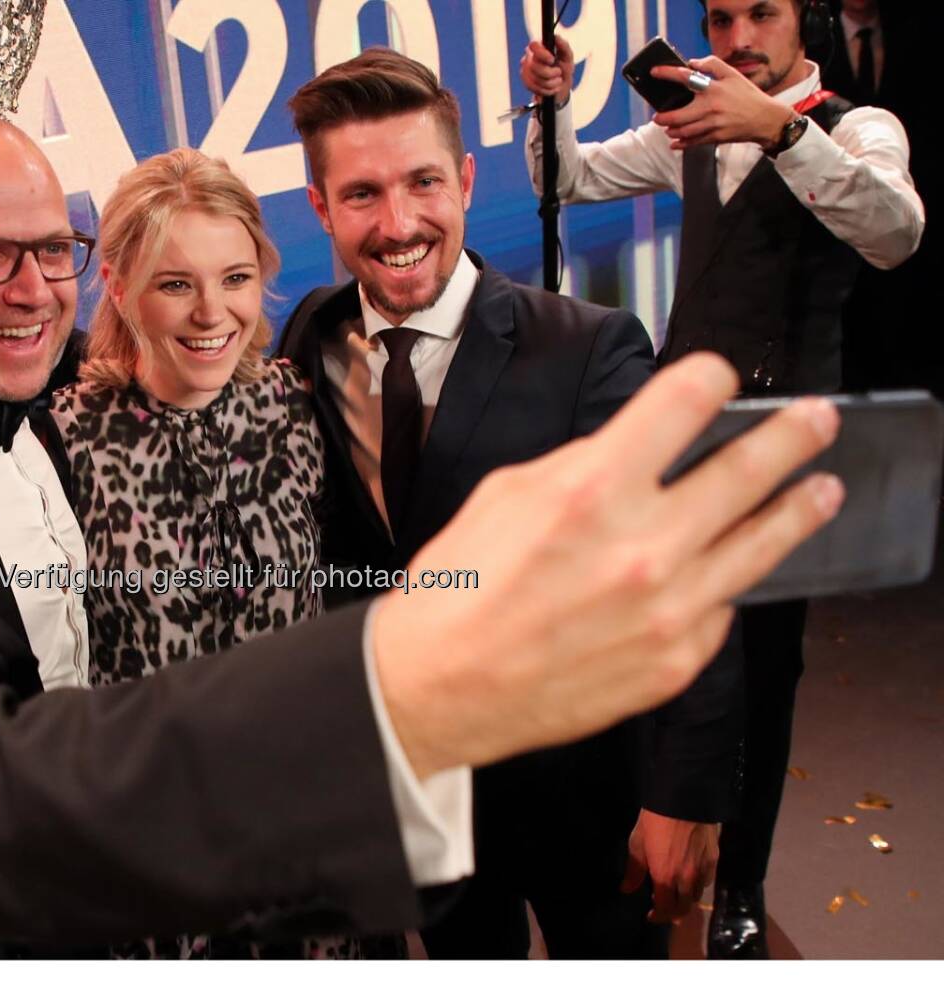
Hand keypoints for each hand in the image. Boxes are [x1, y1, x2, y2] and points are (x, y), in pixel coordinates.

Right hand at [374, 353, 841, 777]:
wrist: (438, 686)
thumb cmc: (459, 590)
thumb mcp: (506, 494)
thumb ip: (583, 466)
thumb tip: (636, 451)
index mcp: (593, 487)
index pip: (685, 402)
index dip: (708, 378)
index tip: (717, 379)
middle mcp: (643, 544)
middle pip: (749, 469)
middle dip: (793, 435)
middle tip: (817, 421)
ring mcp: (669, 609)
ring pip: (762, 544)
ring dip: (799, 508)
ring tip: (824, 490)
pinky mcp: (676, 661)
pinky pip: (723, 610)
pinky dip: (724, 586)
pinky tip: (724, 573)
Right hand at [520, 37, 575, 102]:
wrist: (561, 84)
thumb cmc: (564, 67)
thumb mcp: (568, 57)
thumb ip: (564, 46)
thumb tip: (556, 37)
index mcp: (540, 47)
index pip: (533, 46)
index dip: (541, 54)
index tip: (552, 60)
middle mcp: (530, 57)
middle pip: (534, 66)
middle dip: (550, 73)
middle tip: (558, 72)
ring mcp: (526, 70)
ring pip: (535, 80)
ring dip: (550, 83)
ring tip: (557, 81)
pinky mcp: (526, 82)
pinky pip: (534, 88)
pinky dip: (546, 90)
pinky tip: (551, 87)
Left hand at [621, 809, 719, 922]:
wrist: (683, 799)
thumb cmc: (654, 820)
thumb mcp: (637, 843)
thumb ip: (635, 870)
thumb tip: (627, 889)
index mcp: (665, 877)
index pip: (665, 909)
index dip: (658, 916)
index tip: (650, 915)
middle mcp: (686, 879)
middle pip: (684, 908)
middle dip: (672, 912)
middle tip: (663, 908)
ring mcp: (703, 870)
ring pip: (696, 896)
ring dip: (685, 899)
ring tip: (675, 893)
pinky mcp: (714, 859)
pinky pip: (707, 881)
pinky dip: (698, 886)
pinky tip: (691, 878)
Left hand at [650, 56, 795, 149]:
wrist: (765, 119)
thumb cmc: (747, 95)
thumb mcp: (733, 75)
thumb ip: (712, 65)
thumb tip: (691, 63)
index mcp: (714, 88)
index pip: (685, 78)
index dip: (667, 74)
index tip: (654, 72)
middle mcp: (711, 107)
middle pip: (676, 116)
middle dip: (662, 118)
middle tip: (657, 117)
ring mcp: (712, 124)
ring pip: (682, 131)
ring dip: (670, 130)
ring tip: (667, 127)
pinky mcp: (715, 137)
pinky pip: (692, 142)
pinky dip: (681, 143)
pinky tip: (674, 142)